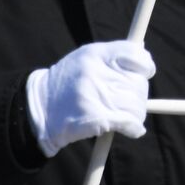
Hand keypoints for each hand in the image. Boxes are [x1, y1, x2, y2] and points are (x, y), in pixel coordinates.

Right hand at [25, 41, 155, 157]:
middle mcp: (95, 72)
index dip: (145, 65)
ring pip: (136, 105)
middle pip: (138, 84)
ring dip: (137, 114)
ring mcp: (95, 95)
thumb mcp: (86, 59)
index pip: (134, 55)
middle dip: (140, 95)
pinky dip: (135, 128)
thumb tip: (146, 61)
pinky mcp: (95, 117)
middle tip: (133, 102)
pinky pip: (128, 122)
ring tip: (129, 117)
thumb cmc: (68, 83)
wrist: (39, 108)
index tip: (146, 73)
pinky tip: (132, 129)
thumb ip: (114, 57)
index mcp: (95, 54)